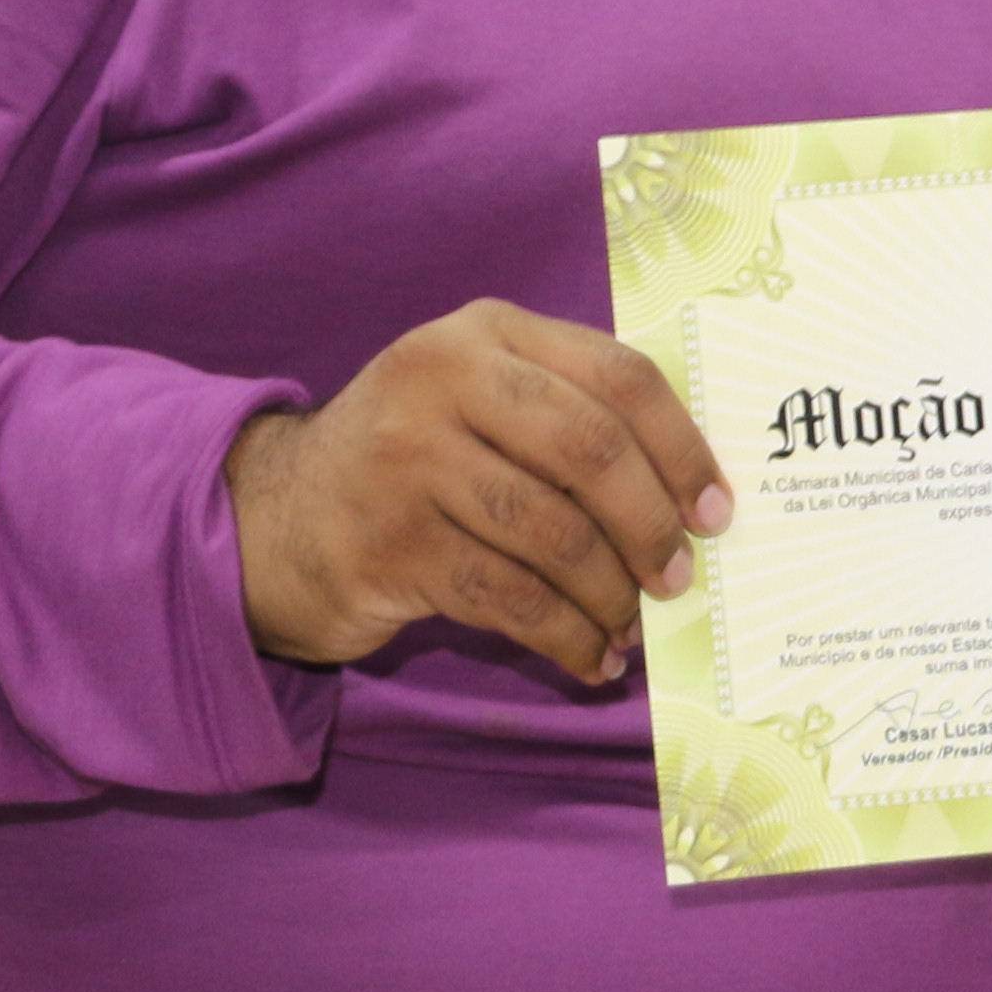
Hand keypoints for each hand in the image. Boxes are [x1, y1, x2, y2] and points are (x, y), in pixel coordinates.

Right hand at [228, 303, 729, 685]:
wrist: (276, 518)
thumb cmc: (414, 461)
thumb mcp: (482, 402)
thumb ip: (571, 415)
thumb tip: (691, 495)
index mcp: (487, 332)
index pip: (617, 375)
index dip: (681, 447)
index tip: (716, 510)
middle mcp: (443, 378)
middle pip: (590, 449)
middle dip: (649, 524)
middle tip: (677, 576)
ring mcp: (407, 458)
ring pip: (552, 532)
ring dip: (609, 593)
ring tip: (630, 625)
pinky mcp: (389, 541)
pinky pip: (509, 598)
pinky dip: (564, 636)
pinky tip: (589, 659)